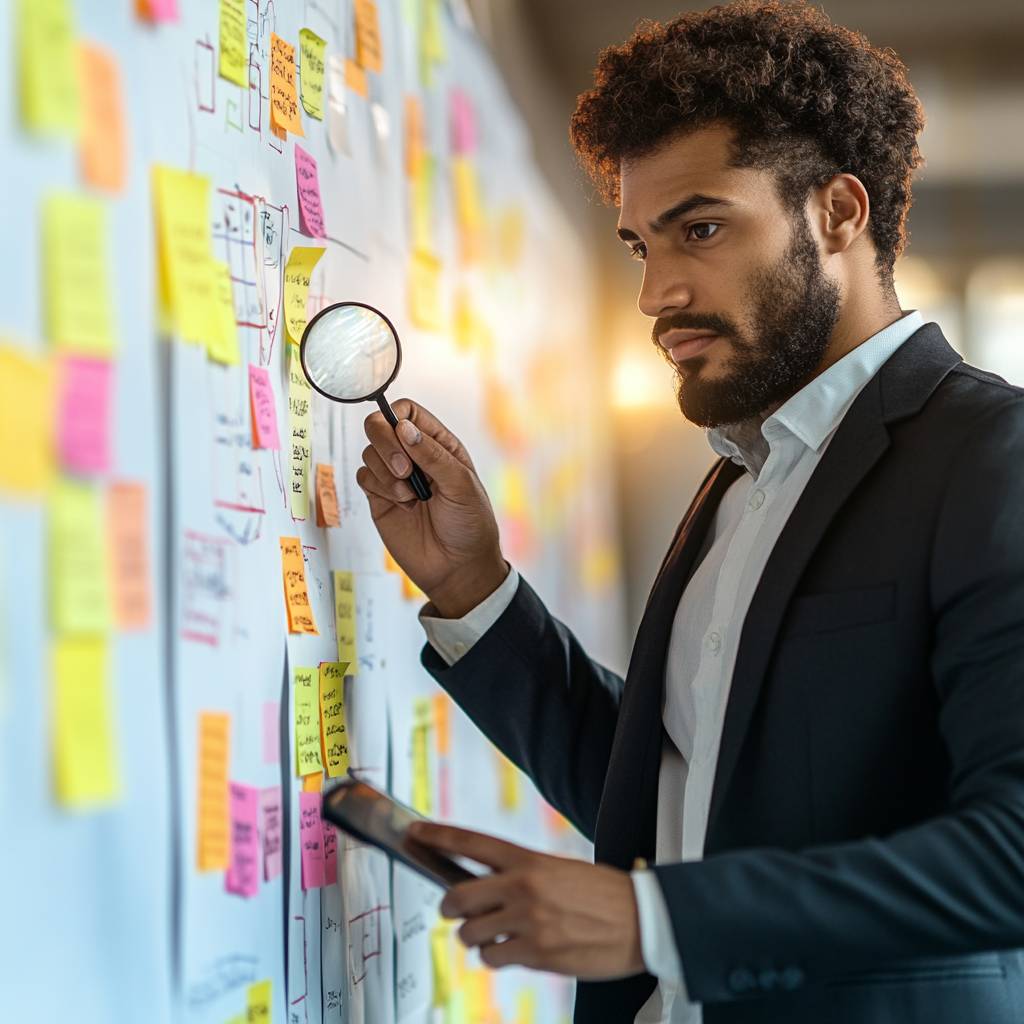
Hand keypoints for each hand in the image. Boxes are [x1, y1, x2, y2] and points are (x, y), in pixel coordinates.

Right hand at [358, 399, 506, 616]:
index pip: (408, 412)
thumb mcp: (461, 485)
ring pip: (369, 452)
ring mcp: (395, 477)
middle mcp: (414, 456)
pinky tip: (403, 505)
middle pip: (379, 426)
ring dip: (385, 472)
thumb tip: (404, 428)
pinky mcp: (380, 498)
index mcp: (439, 445)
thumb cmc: (469, 525)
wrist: (458, 568)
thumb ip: (432, 454)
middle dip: (386, 445)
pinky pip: (363, 477)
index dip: (397, 417)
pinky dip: (378, 487)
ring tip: (411, 496)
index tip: (402, 437)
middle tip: (405, 471)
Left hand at [407, 821, 643, 979]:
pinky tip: (517, 951)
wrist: (641, 920)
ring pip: (471, 935)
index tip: (415, 833)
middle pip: (457, 897)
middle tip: (458, 913)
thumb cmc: (603, 894)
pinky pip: (494, 959)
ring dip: (477, 938)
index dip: (439, 836)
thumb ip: (521, 877)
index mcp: (529, 860)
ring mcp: (528, 922)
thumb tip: (485, 891)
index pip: (473, 842)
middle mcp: (522, 887)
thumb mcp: (559, 870)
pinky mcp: (536, 954)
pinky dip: (498, 957)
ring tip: (498, 935)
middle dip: (451, 909)